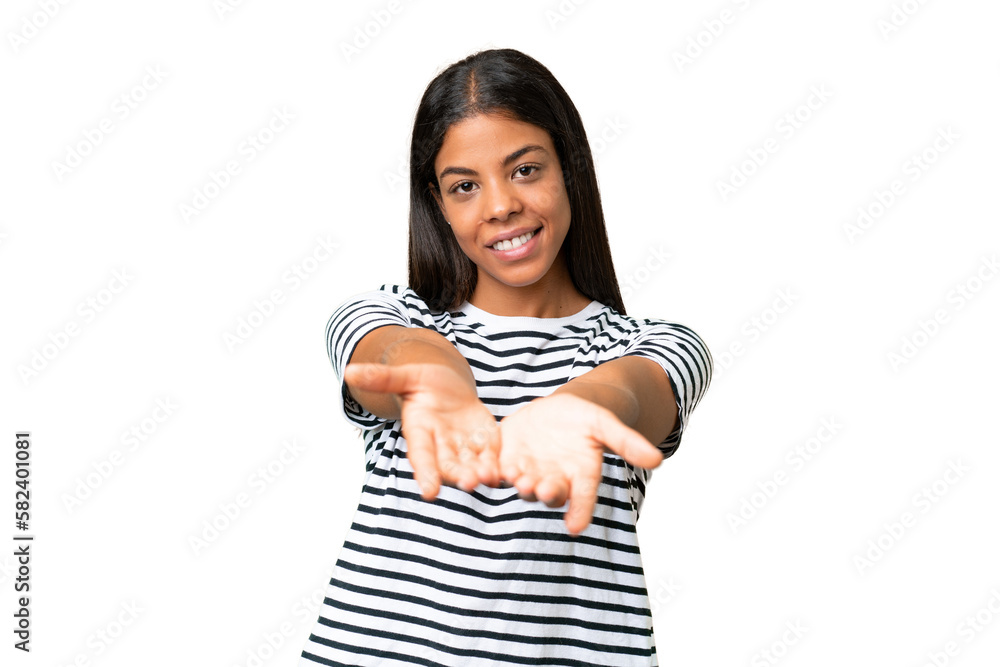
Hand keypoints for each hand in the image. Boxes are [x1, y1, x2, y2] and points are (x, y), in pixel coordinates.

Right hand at [344, 362, 500, 499]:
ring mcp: (464, 447)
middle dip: (458, 476)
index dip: (424, 473)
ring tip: (490, 479)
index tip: (429, 492)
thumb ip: (383, 377)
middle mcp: (441, 446)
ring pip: (472, 465)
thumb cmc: (423, 381)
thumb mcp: (407, 376)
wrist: (449, 386)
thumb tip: (349, 371)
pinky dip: (498, 465)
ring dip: (481, 474)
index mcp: (420, 432)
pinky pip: (492, 457)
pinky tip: (506, 472)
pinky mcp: (485, 444)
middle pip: (448, 465)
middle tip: (469, 484)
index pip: (420, 455)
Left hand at [498, 393, 662, 534]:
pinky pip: (494, 468)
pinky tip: (482, 467)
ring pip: (519, 483)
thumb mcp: (606, 426)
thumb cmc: (586, 420)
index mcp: (578, 479)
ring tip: (512, 476)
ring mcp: (526, 472)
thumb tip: (659, 459)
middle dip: (544, 492)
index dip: (580, 512)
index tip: (577, 526)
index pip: (582, 500)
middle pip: (548, 493)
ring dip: (515, 483)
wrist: (557, 410)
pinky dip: (487, 469)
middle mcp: (552, 481)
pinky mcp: (503, 459)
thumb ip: (627, 442)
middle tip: (542, 488)